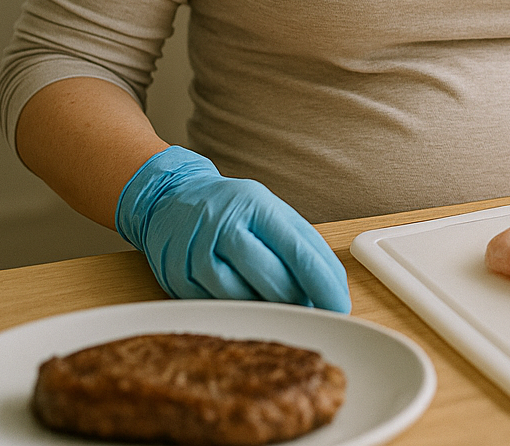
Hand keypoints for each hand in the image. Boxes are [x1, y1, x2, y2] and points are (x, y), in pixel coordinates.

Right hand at [114, 146, 350, 310]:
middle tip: (313, 311)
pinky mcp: (178, 279)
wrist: (169, 197)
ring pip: (245, 301)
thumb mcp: (269, 209)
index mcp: (255, 205)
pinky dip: (241, 312)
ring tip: (281, 307)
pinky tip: (249, 304)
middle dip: (299, 303)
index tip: (341, 307)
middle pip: (273, 282)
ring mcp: (197, 254)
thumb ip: (300, 243)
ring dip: (271, 311)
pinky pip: (219, 308)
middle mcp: (224, 227)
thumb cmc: (231, 207)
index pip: (299, 252)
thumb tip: (330, 288)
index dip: (324, 285)